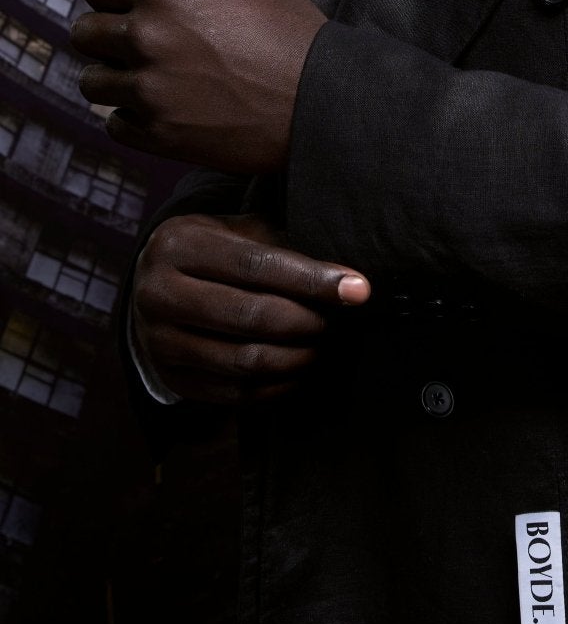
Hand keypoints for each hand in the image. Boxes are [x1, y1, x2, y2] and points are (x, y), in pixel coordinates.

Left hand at [71, 0, 326, 173]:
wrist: (323, 103)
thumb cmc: (294, 32)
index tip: (131, 5)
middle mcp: (148, 37)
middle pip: (84, 33)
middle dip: (108, 34)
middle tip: (146, 44)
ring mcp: (149, 90)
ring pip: (91, 82)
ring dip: (115, 77)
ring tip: (155, 78)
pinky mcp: (157, 135)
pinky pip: (113, 123)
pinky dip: (132, 116)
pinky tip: (167, 107)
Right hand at [131, 212, 371, 405]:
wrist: (154, 287)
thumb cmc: (214, 252)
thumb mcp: (236, 229)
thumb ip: (280, 242)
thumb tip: (342, 274)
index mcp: (179, 244)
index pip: (257, 265)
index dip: (312, 280)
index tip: (358, 290)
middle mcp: (159, 293)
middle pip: (251, 316)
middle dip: (307, 321)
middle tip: (337, 321)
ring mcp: (159, 341)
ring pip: (245, 361)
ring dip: (297, 357)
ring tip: (323, 345)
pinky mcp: (171, 379)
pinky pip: (234, 394)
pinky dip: (277, 386)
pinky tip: (300, 371)